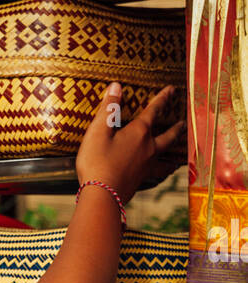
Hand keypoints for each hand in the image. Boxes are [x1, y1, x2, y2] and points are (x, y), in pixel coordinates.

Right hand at [76, 83, 184, 205]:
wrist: (102, 196)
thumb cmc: (97, 162)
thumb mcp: (98, 131)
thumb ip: (108, 108)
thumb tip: (116, 86)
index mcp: (139, 133)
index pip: (154, 111)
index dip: (162, 98)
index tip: (171, 90)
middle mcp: (148, 149)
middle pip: (167, 136)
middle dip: (175, 128)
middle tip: (184, 124)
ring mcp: (146, 166)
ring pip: (166, 158)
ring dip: (173, 154)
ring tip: (179, 156)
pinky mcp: (140, 181)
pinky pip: (157, 173)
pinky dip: (162, 172)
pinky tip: (162, 174)